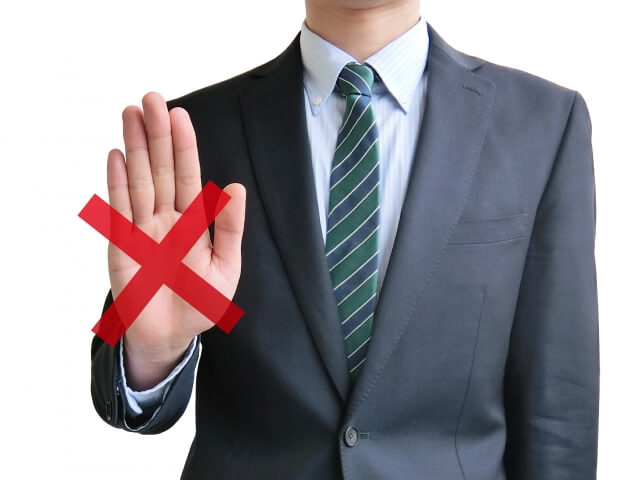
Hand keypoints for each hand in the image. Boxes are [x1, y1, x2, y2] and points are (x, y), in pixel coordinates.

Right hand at [106, 92, 244, 388]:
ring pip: (140, 181)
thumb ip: (229, 229)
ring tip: (131, 114)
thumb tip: (235, 187)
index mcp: (193, 222)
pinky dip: (117, 183)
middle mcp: (166, 218)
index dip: (184, 147)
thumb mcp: (225, 268)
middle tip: (151, 98)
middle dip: (157, 135)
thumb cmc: (200, 304)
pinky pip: (120, 210)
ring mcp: (142, 228)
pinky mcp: (122, 245)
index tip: (180, 116)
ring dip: (136, 148)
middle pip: (162, 170)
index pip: (189, 177)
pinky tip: (117, 156)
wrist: (169, 336)